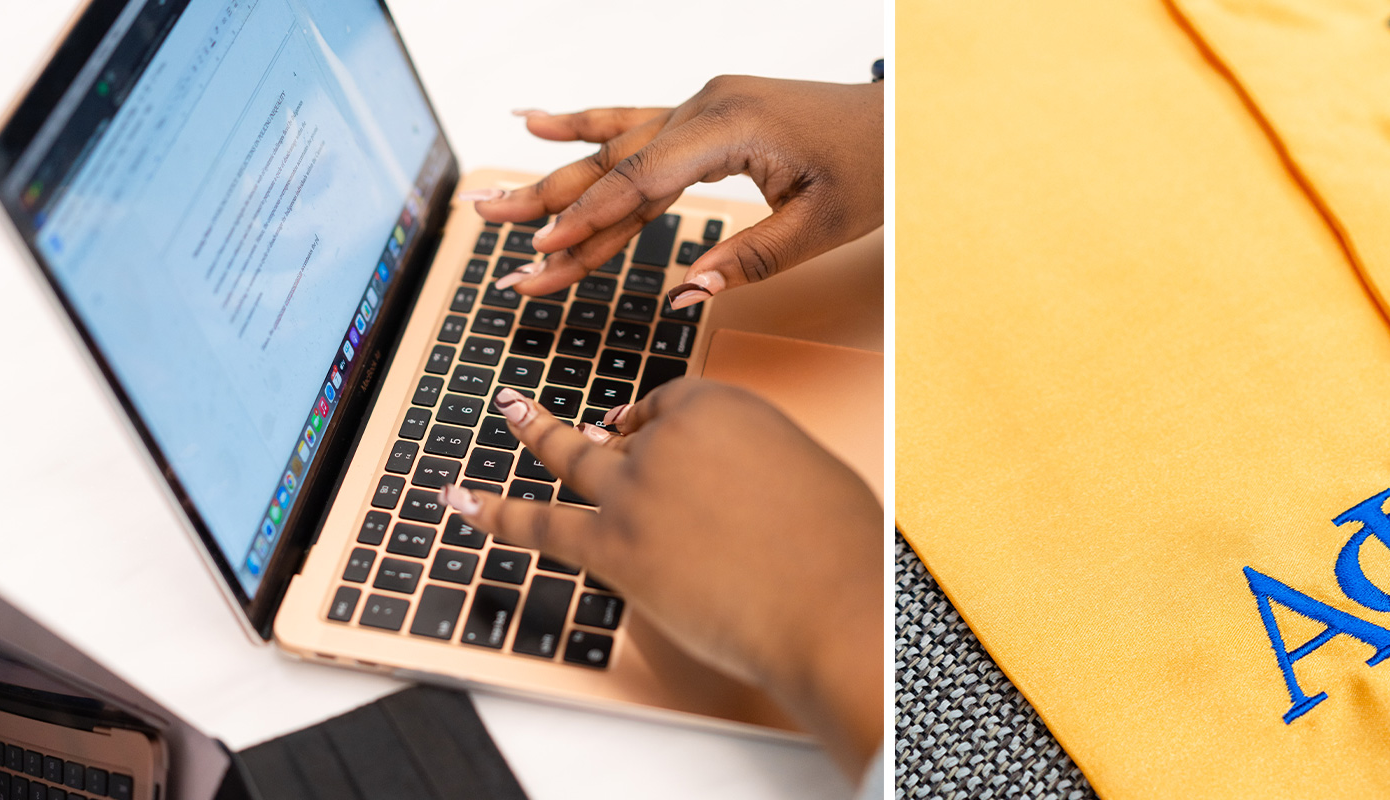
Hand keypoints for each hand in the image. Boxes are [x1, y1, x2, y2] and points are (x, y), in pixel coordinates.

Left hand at [437, 382, 883, 775]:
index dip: (658, 425)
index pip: (671, 406)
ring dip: (535, 432)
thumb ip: (756, 467)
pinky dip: (493, 513)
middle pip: (624, 431)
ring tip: (510, 411)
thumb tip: (732, 493)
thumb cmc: (837, 547)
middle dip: (600, 424)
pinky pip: (539, 525)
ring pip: (572, 456)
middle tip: (576, 411)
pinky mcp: (613, 548)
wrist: (830, 599)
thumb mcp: (805, 472)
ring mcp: (634, 492)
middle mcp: (670, 439)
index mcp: (724, 406)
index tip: (657, 439)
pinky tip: (460, 502)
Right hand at [461, 76, 883, 310]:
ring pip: (616, 147)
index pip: (643, 181)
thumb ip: (751, 260)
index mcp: (733, 128)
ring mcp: (703, 105)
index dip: (589, 219)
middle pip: (614, 164)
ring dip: (554, 175)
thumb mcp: (820, 227)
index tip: (543, 250)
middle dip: (551, 205)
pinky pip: (634, 120)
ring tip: (495, 199)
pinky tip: (536, 122)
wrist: (898, 123)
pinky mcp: (706, 112)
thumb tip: (686, 293)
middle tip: (491, 232)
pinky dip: (584, 124)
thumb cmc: (869, 170)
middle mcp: (707, 107)